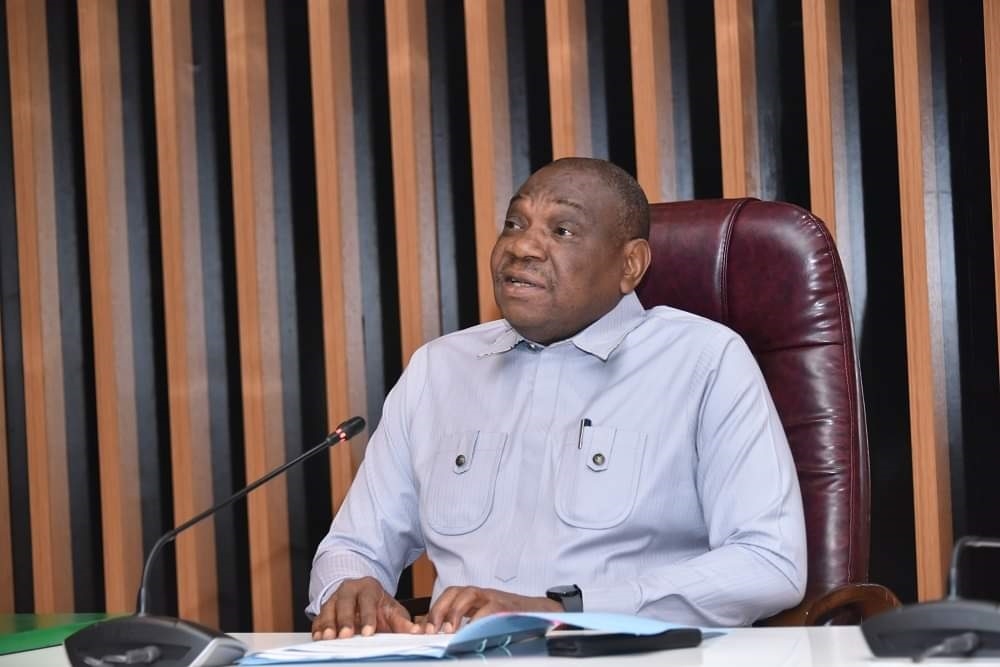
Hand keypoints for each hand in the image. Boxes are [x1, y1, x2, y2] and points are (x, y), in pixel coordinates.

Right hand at [311, 577, 420, 639]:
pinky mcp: (324, 610)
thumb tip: (418, 632)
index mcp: (368, 588)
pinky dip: (317, 628)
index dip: (367, 616)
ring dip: (328, 624)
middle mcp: (349, 591)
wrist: (361, 594)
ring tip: (328, 638)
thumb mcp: (393, 610)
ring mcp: (334, 600)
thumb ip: (404, 622)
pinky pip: (318, 618)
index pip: (367, 601)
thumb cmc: (378, 605)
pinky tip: (318, 637)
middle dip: (344, 620)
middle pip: (345, 603)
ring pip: (328, 609)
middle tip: (345, 635)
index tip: (368, 632)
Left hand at [424, 586, 561, 632]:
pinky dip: (477, 621)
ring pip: (469, 594)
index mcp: (473, 598)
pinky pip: (488, 610)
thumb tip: (443, 636)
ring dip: (455, 612)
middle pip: (454, 591)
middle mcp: (481, 594)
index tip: (425, 629)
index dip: (434, 609)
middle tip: (432, 630)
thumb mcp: (483, 618)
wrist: (537, 613)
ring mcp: (493, 598)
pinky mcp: (505, 606)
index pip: (449, 595)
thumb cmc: (508, 618)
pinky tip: (470, 634)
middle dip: (439, 609)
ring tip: (448, 631)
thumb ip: (465, 623)